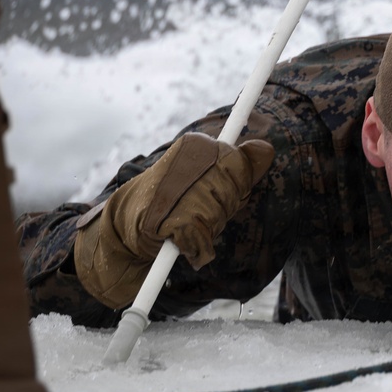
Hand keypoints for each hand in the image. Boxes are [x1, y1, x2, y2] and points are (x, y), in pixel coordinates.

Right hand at [74, 133, 274, 308]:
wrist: (124, 227)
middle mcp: (185, 158)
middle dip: (222, 207)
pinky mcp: (168, 215)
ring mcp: (178, 184)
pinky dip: (196, 247)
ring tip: (185, 223)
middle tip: (196, 210)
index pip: (241, 164)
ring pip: (219, 213)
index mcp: (197, 144)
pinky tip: (182, 242)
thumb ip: (240, 166)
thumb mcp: (209, 178)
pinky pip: (202, 237)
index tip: (217, 191)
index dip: (234, 185)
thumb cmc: (174, 202)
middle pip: (234, 190)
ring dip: (208, 227)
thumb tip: (267, 148)